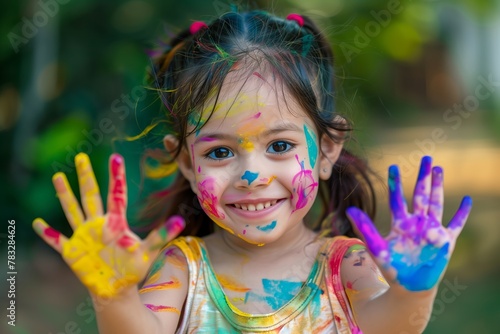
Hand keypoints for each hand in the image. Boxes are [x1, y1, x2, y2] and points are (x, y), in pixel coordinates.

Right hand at [33, 153, 184, 297]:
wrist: (118, 289)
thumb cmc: (133, 269)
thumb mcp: (149, 251)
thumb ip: (161, 235)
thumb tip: (180, 221)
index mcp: (115, 222)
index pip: (115, 194)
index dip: (116, 176)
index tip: (115, 156)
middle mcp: (98, 224)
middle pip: (90, 195)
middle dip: (85, 176)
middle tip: (80, 156)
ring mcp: (84, 236)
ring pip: (72, 210)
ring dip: (65, 195)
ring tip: (57, 176)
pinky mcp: (72, 251)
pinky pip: (57, 240)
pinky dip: (47, 233)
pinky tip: (36, 223)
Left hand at [346, 156, 471, 290]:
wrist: (409, 287)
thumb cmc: (392, 269)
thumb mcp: (378, 249)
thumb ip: (365, 229)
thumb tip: (350, 210)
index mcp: (400, 223)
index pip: (398, 198)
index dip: (396, 183)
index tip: (393, 166)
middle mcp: (417, 223)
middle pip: (421, 195)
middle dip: (423, 177)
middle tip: (426, 157)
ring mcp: (432, 230)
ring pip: (436, 203)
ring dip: (438, 187)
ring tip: (439, 169)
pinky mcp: (445, 241)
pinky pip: (456, 224)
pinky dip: (462, 213)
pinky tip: (468, 200)